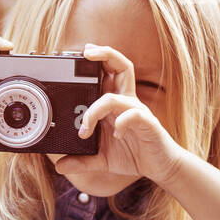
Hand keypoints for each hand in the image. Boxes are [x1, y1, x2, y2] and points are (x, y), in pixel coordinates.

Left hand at [54, 43, 184, 185]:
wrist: (160, 166)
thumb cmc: (133, 154)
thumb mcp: (101, 159)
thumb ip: (81, 160)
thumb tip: (59, 166)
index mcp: (115, 104)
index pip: (108, 73)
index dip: (97, 59)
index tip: (79, 53)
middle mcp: (126, 101)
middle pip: (121, 67)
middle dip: (105, 54)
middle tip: (85, 53)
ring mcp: (137, 111)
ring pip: (116, 96)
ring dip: (95, 110)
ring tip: (85, 129)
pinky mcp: (148, 123)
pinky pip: (133, 115)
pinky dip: (121, 123)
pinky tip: (117, 136)